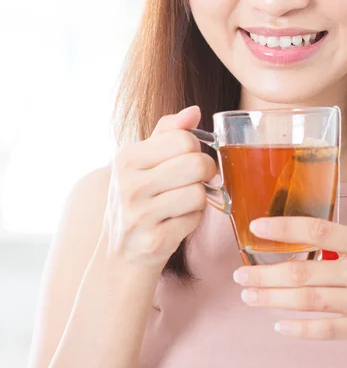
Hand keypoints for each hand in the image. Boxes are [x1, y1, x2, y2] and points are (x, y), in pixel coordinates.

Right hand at [101, 105, 216, 272]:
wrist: (119, 256)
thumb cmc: (138, 201)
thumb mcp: (143, 163)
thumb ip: (168, 133)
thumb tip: (194, 110)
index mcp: (127, 159)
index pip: (183, 138)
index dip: (196, 148)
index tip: (189, 159)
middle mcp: (129, 185)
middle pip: (197, 164)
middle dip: (206, 172)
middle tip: (197, 180)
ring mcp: (140, 215)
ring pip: (199, 193)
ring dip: (199, 198)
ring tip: (182, 202)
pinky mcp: (154, 241)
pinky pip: (195, 219)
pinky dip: (193, 220)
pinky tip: (176, 221)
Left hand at [232, 217, 346, 354]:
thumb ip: (343, 245)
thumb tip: (297, 239)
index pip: (320, 230)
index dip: (285, 228)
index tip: (256, 227)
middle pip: (306, 270)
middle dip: (266, 273)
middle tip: (239, 275)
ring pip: (309, 299)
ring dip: (274, 298)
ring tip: (249, 297)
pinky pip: (326, 329)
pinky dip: (299, 328)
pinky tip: (278, 324)